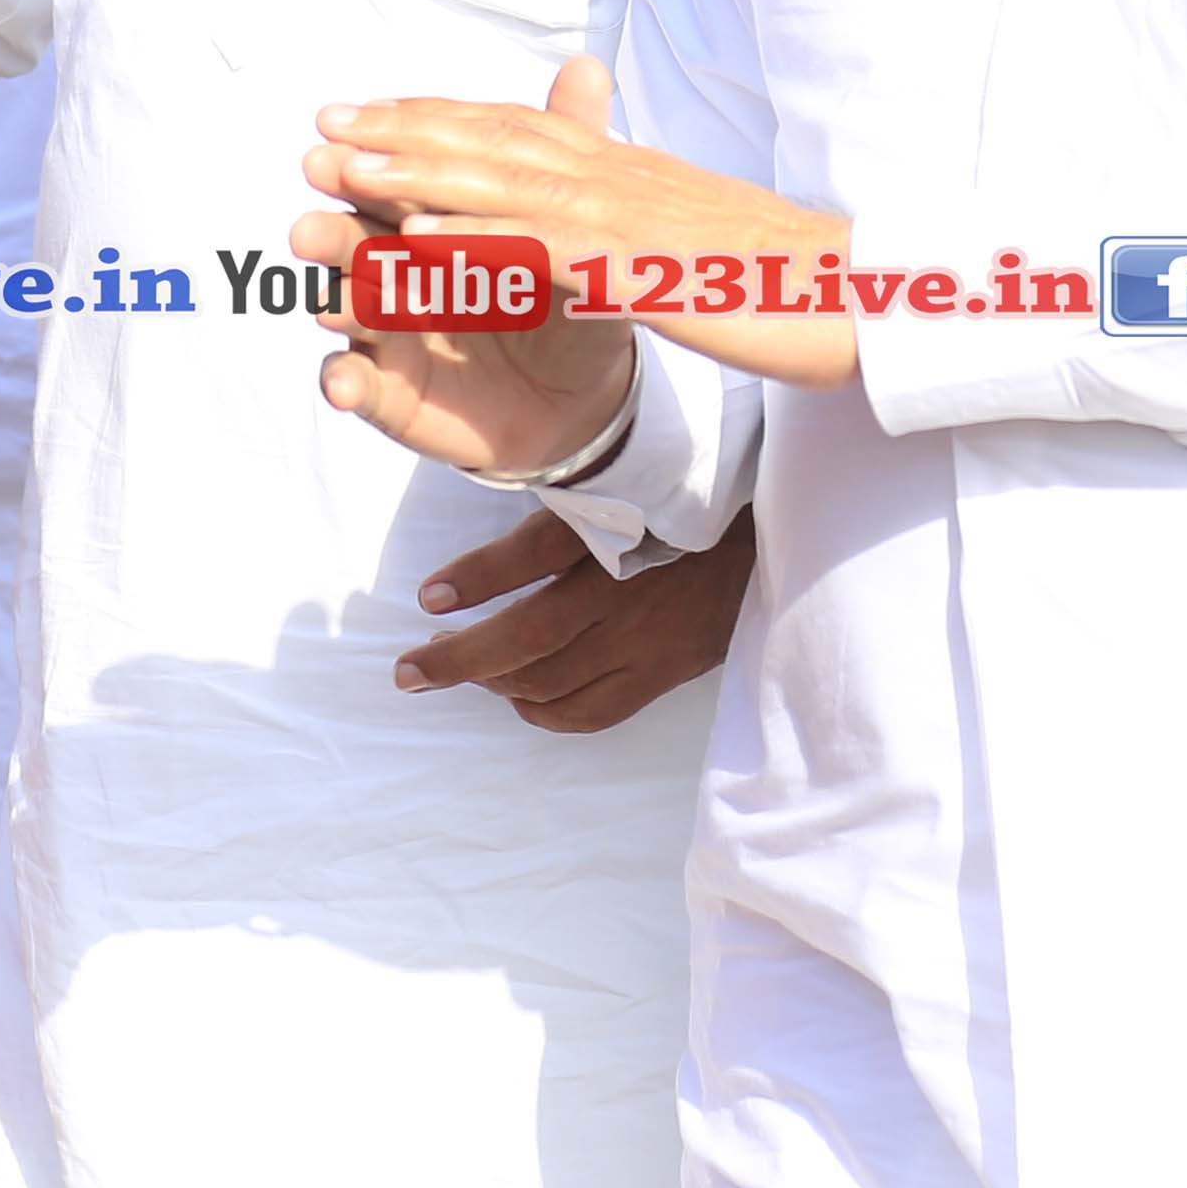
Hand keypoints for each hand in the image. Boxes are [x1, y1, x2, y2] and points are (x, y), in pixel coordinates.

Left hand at [306, 59, 858, 385]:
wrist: (863, 297)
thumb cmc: (787, 278)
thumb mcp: (698, 232)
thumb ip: (641, 210)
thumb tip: (602, 205)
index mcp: (631, 173)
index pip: (520, 131)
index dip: (442, 120)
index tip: (373, 114)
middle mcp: (621, 180)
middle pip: (495, 143)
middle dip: (404, 132)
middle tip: (324, 125)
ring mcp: (629, 220)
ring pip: (502, 185)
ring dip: (416, 172)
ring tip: (341, 165)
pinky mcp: (639, 270)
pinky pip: (540, 252)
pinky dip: (473, 241)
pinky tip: (416, 242)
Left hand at [395, 509, 758, 732]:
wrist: (775, 532)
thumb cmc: (685, 498)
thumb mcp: (631, 477)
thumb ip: (572, 498)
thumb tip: (496, 512)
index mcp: (618, 527)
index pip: (536, 551)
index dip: (478, 576)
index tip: (429, 598)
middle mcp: (628, 588)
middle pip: (529, 636)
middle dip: (460, 659)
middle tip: (412, 671)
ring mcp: (648, 637)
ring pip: (552, 679)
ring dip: (495, 681)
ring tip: (464, 671)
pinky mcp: (668, 668)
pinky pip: (592, 710)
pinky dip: (545, 710)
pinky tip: (518, 698)